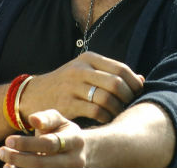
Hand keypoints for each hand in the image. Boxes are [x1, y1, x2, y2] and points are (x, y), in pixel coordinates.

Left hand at [0, 109, 85, 167]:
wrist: (79, 151)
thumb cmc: (62, 131)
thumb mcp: (58, 120)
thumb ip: (46, 118)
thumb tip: (32, 119)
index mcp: (75, 140)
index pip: (49, 144)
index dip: (27, 143)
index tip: (8, 140)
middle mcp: (75, 160)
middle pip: (42, 164)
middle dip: (18, 158)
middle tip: (1, 152)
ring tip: (6, 162)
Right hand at [21, 51, 143, 123]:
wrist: (35, 94)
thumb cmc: (67, 83)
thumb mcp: (87, 71)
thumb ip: (112, 73)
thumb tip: (141, 79)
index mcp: (88, 58)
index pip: (120, 68)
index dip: (133, 82)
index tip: (137, 92)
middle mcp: (80, 69)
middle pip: (116, 83)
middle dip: (127, 96)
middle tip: (129, 104)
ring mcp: (72, 86)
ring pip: (106, 98)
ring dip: (117, 108)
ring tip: (118, 112)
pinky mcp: (67, 103)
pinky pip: (95, 111)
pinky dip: (106, 116)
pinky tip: (106, 118)